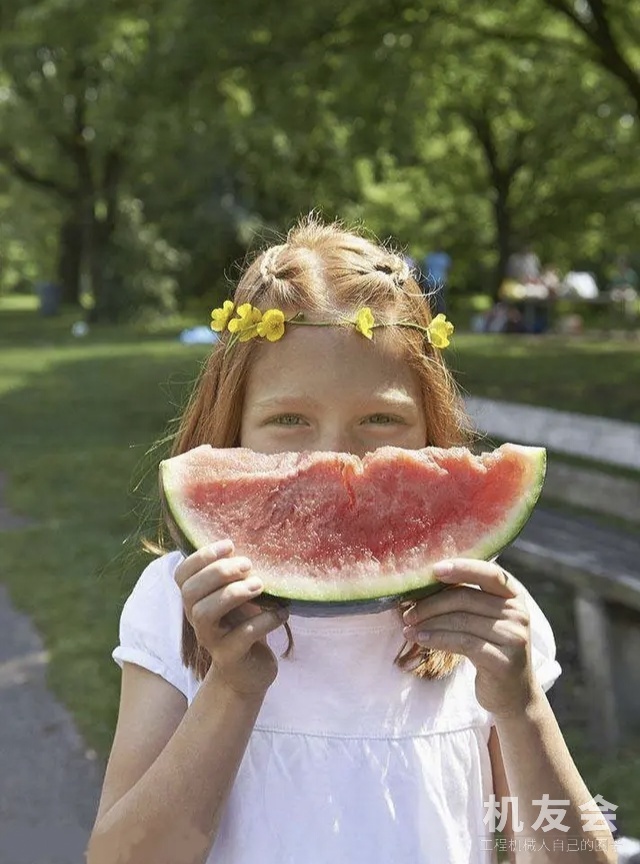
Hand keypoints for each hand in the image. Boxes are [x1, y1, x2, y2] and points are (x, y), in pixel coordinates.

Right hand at [174, 540, 287, 697]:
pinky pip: (242, 636)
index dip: (201, 557)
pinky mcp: (230, 658)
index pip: (182, 574)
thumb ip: (237, 576)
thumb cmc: (245, 625)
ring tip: (260, 585)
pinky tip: (281, 613)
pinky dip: (264, 621)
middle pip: (190, 592)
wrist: (249, 672)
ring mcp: (211, 640)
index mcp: (196, 600)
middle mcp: (196, 619)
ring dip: (233, 594)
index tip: (229, 544)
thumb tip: (257, 538)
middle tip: (248, 564)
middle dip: (218, 573)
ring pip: (205, 614)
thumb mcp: (239, 597)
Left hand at [402, 560, 537, 718]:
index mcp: (514, 596)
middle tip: (407, 612)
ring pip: (460, 620)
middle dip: (431, 603)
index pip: (489, 573)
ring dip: (428, 622)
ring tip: (408, 627)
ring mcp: (514, 637)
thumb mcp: (485, 621)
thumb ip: (468, 600)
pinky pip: (462, 642)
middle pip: (465, 598)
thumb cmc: (490, 650)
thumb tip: (424, 584)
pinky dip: (436, 638)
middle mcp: (518, 613)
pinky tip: (420, 638)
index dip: (462, 568)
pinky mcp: (503, 660)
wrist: (514, 695)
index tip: (434, 570)